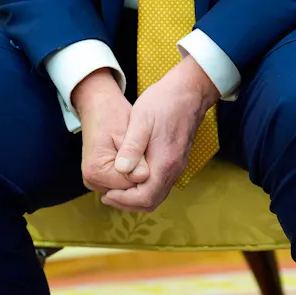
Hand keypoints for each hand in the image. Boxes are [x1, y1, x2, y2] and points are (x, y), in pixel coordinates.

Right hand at [74, 69, 146, 192]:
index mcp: (96, 171)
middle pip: (128, 191)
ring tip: (142, 156)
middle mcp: (92, 180)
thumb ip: (135, 156)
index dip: (146, 174)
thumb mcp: (128, 132)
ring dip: (138, 177)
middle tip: (150, 156)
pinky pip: (122, 185)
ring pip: (126, 190)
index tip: (151, 156)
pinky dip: (132, 176)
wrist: (98, 107)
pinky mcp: (99, 179)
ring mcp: (94, 182)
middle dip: (142, 178)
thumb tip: (144, 177)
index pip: (131, 187)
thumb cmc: (113, 115)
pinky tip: (137, 161)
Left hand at [102, 56, 218, 211]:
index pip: (145, 197)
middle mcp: (174, 170)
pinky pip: (160, 186)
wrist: (189, 91)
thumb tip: (120, 170)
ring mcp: (177, 167)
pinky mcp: (176, 162)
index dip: (123, 200)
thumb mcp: (142, 120)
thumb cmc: (164, 102)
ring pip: (156, 196)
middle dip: (127, 203)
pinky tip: (129, 179)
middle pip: (151, 202)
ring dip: (135, 198)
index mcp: (165, 163)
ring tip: (115, 190)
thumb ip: (132, 147)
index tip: (106, 194)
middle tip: (107, 196)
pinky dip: (143, 189)